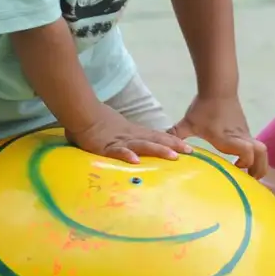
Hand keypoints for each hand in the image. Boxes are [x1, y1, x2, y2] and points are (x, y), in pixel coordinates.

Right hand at [67, 104, 193, 163]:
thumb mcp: (120, 129)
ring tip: (173, 156)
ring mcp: (120, 141)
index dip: (174, 141)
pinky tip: (136, 161)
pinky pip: (117, 151)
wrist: (83, 114)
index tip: (189, 147)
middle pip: (156, 140)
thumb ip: (131, 138)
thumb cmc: (100, 122)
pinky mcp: (106, 147)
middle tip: (190, 151)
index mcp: (135, 132)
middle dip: (174, 146)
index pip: (158, 136)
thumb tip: (141, 150)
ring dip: (158, 150)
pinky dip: (127, 155)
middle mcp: (132, 136)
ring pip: (143, 145)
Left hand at [168, 95, 268, 179]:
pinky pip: (254, 145)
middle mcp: (241, 137)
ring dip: (258, 162)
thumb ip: (176, 135)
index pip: (247, 153)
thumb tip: (162, 146)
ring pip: (261, 150)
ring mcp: (245, 133)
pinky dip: (253, 155)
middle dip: (259, 168)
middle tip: (250, 179)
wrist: (218, 88)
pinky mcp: (244, 130)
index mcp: (228, 138)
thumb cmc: (204, 107)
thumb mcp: (188, 123)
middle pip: (262, 154)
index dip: (245, 163)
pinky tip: (240, 159)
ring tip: (248, 172)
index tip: (235, 168)